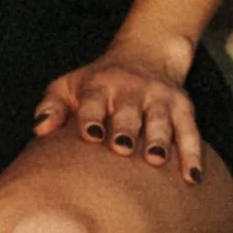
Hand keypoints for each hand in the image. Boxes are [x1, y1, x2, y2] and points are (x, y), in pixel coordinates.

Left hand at [32, 43, 203, 178]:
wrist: (146, 54)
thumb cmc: (96, 83)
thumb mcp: (69, 85)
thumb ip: (52, 107)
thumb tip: (39, 130)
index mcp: (99, 85)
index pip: (93, 101)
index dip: (92, 117)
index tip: (92, 136)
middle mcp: (131, 89)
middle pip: (128, 111)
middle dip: (126, 129)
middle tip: (123, 149)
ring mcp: (159, 98)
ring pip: (160, 120)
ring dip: (159, 139)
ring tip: (157, 160)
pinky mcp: (183, 107)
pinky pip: (190, 131)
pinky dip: (193, 154)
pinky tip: (192, 178)